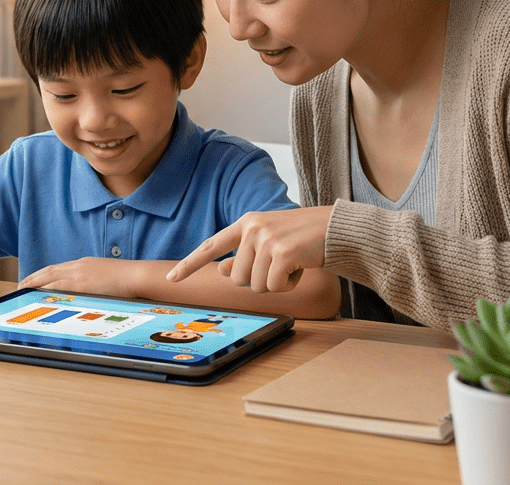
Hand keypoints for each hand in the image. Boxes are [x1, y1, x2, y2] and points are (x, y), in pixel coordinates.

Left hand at [19, 257, 138, 297]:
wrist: (135, 276)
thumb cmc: (126, 279)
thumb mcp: (106, 276)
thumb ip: (94, 281)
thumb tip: (88, 291)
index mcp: (84, 264)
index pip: (57, 268)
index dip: (42, 274)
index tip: (33, 279)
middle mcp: (78, 266)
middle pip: (49, 270)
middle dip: (33, 277)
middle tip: (21, 285)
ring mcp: (79, 274)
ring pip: (49, 276)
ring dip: (34, 283)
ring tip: (22, 290)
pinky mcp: (81, 284)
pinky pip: (57, 286)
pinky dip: (44, 289)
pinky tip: (35, 294)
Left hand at [166, 206, 332, 292]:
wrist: (338, 229)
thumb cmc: (304, 238)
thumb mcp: (270, 242)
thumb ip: (244, 254)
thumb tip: (220, 270)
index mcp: (246, 223)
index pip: (211, 246)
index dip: (190, 264)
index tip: (172, 278)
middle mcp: (252, 228)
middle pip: (236, 278)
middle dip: (257, 281)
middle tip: (279, 266)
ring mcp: (266, 239)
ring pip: (255, 285)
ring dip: (275, 284)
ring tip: (292, 264)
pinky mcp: (282, 252)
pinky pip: (274, 287)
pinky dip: (288, 285)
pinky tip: (300, 268)